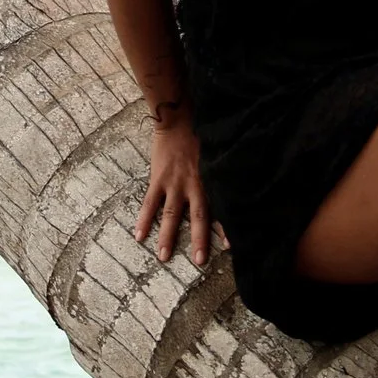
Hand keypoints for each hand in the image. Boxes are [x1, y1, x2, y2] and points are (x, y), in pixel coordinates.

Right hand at [135, 110, 217, 265]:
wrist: (179, 117)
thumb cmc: (203, 133)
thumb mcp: (219, 154)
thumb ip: (224, 172)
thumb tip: (240, 187)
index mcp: (211, 180)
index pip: (221, 208)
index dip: (226, 228)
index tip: (230, 248)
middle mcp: (194, 185)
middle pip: (198, 217)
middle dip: (198, 240)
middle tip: (199, 261)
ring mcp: (174, 183)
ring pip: (170, 215)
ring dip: (166, 237)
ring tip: (162, 257)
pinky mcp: (158, 178)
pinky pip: (149, 203)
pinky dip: (143, 219)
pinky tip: (138, 235)